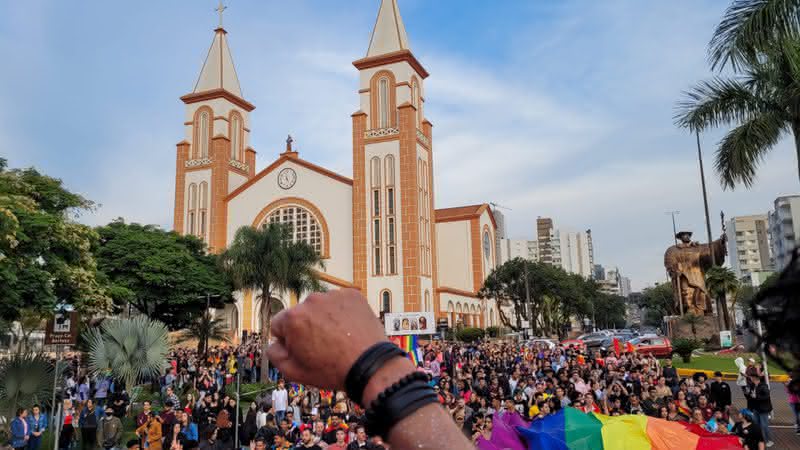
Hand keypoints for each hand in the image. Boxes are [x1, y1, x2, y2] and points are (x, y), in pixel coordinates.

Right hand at [267, 289, 388, 389]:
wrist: (370, 366)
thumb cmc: (332, 370)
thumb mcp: (294, 372)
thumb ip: (275, 354)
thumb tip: (274, 342)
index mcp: (293, 318)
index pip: (279, 324)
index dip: (289, 340)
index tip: (303, 349)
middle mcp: (311, 301)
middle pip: (301, 313)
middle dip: (307, 327)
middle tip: (323, 346)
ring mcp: (333, 296)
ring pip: (321, 307)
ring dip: (325, 318)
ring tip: (338, 338)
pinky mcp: (352, 295)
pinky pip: (340, 302)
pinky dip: (342, 313)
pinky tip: (349, 329)